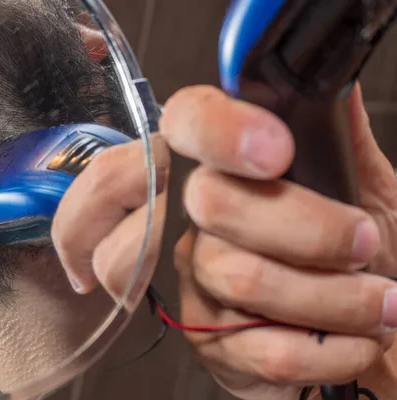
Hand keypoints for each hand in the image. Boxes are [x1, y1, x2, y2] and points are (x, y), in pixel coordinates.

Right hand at [52, 83, 396, 399]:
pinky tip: (355, 342)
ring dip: (336, 299)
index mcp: (236, 171)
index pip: (189, 123)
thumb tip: (334, 79)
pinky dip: (330, 351)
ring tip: (381, 305)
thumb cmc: (371, 261)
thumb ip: (343, 139)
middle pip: (215, 204)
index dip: (218, 129)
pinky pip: (264, 349)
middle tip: (366, 246)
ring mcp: (200, 280)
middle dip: (310, 230)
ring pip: (244, 280)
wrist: (372, 335)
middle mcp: (205, 221)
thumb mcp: (370, 193)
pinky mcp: (209, 341)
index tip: (278, 152)